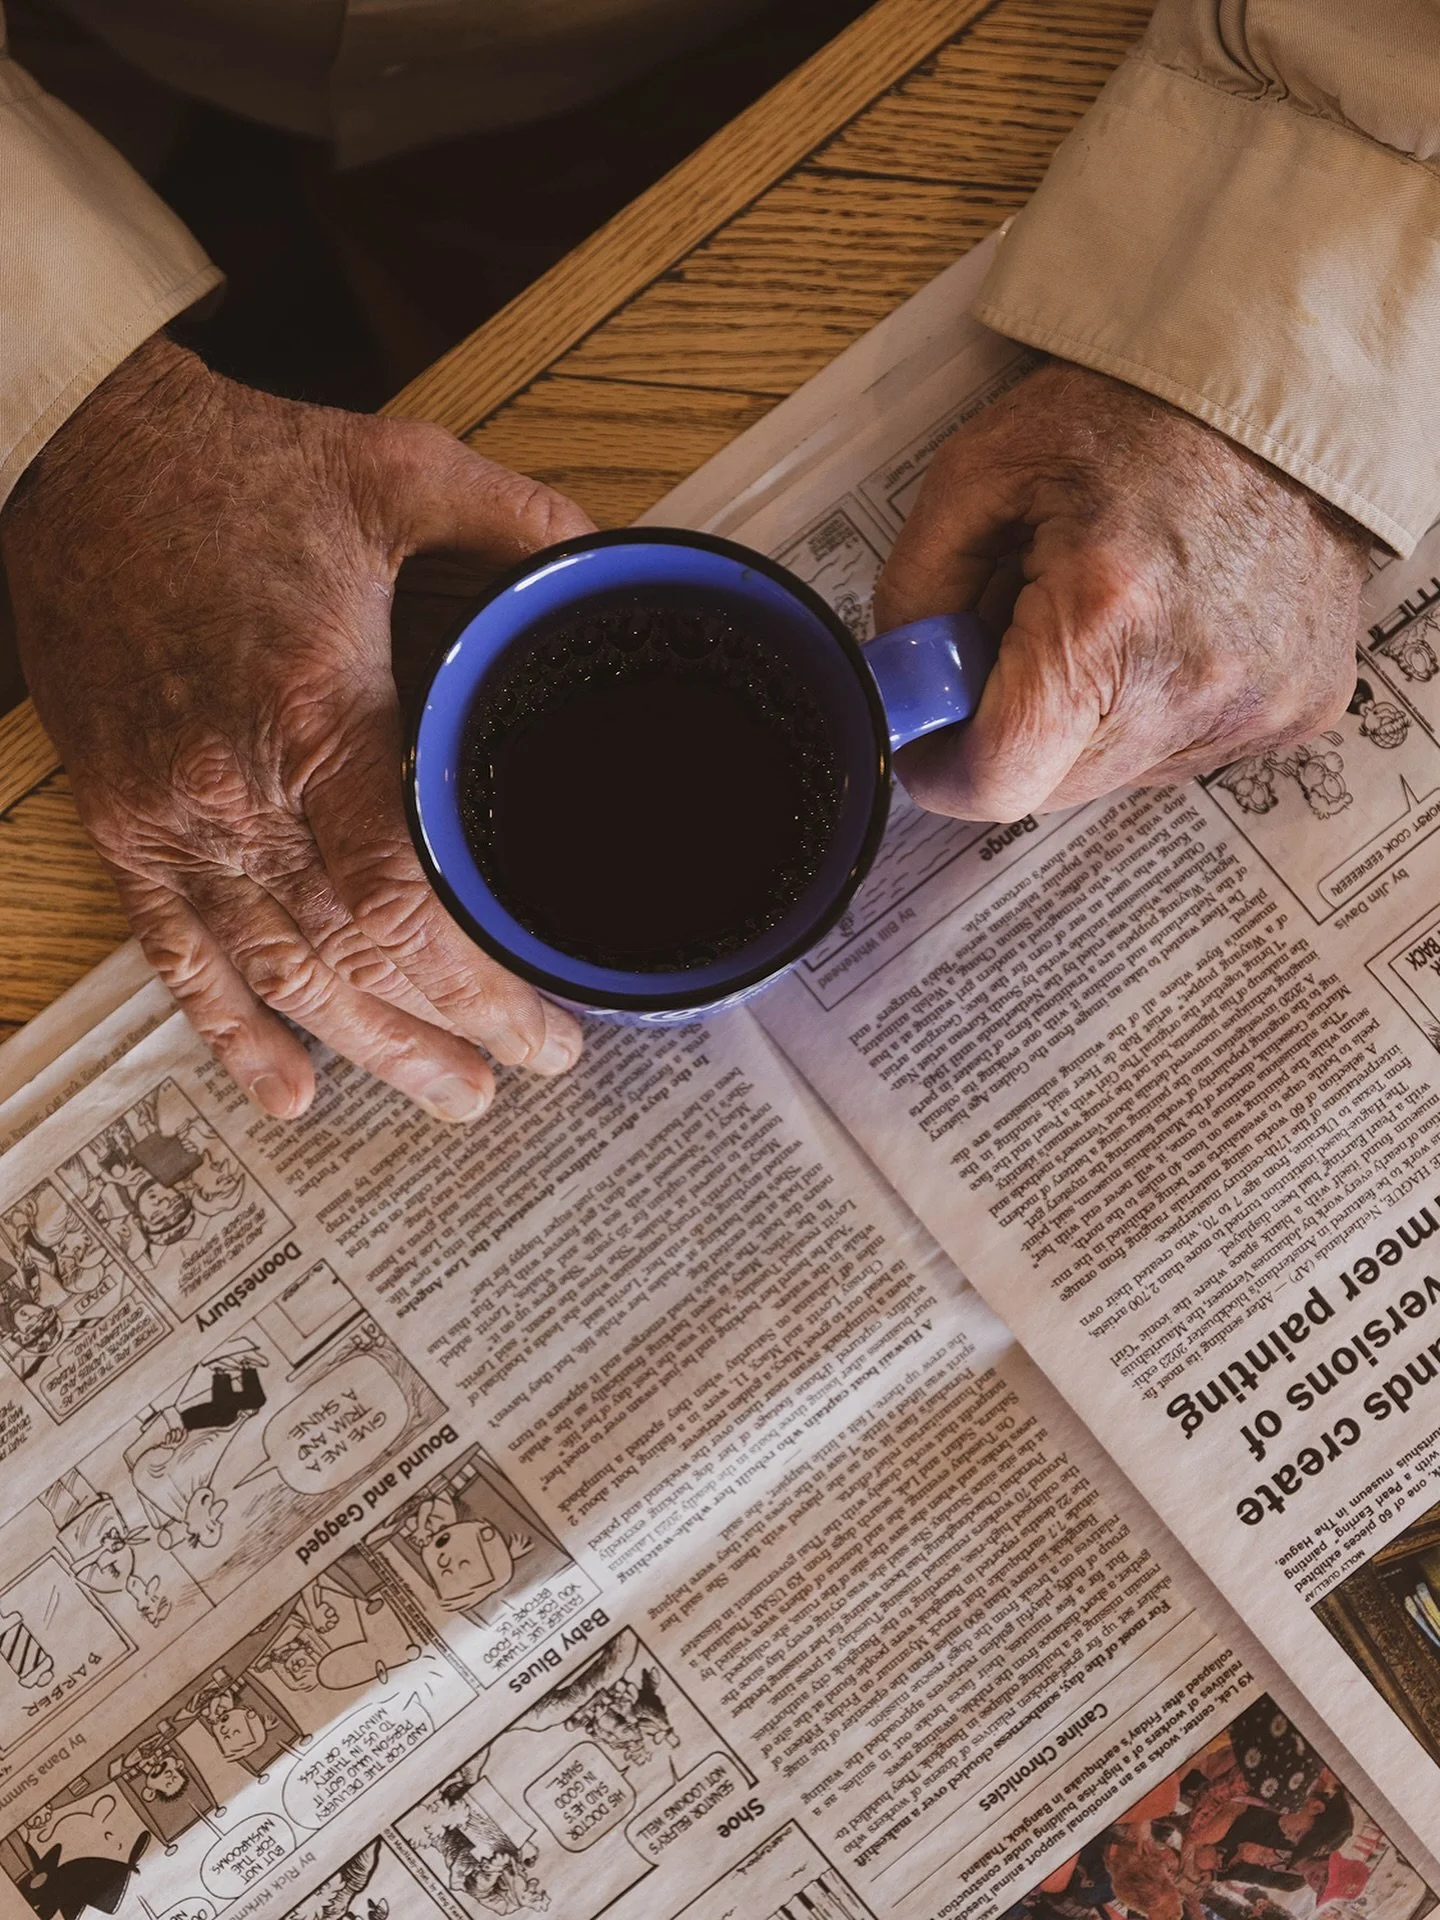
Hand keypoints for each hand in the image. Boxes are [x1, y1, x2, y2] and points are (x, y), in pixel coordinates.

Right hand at [1, 334, 593, 1119]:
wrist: (83, 455)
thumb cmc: (242, 469)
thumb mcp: (401, 470)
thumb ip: (517, 525)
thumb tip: (613, 564)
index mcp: (315, 718)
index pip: (404, 904)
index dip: (478, 989)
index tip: (546, 1027)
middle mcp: (236, 792)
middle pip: (350, 961)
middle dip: (442, 1035)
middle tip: (517, 1076)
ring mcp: (170, 818)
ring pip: (274, 976)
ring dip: (363, 1050)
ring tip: (443, 1097)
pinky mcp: (121, 822)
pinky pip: (173, 953)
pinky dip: (229, 1030)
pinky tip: (286, 1091)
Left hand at [874, 362, 1369, 819]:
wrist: (1288, 377)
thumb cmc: (1137, 410)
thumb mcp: (983, 466)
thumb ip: (915, 585)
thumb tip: (898, 679)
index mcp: (1105, 619)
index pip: (997, 780)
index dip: (943, 766)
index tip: (929, 731)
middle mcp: (1192, 684)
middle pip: (1051, 788)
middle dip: (1013, 729)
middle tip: (1017, 635)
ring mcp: (1257, 708)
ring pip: (1115, 775)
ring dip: (1084, 718)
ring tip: (1103, 612)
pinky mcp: (1299, 711)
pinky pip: (1185, 751)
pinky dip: (1153, 704)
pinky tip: (1168, 623)